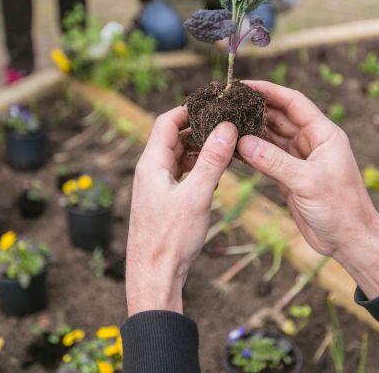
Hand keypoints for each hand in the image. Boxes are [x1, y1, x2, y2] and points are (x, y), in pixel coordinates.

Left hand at [126, 106, 237, 314]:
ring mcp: (156, 186)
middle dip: (200, 128)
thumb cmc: (171, 239)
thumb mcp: (196, 196)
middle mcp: (150, 171)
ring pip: (180, 156)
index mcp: (151, 164)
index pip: (166, 122)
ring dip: (201, 149)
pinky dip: (199, 167)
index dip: (189, 109)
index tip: (214, 103)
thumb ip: (212, 161)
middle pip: (174, 137)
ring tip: (228, 144)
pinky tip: (218, 171)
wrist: (154, 276)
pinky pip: (182, 174)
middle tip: (228, 122)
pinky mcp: (164, 201)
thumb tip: (226, 127)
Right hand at [237, 81, 378, 298]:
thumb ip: (275, 162)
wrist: (350, 242)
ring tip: (224, 124)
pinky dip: (251, 155)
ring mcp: (300, 161)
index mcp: (324, 135)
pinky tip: (233, 150)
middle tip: (227, 103)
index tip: (244, 85)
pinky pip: (267, 160)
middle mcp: (312, 143)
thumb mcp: (307, 182)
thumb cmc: (340, 209)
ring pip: (271, 139)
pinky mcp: (290, 178)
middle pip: (279, 118)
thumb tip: (243, 142)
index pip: (294, 103)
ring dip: (250, 132)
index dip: (269, 91)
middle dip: (255, 109)